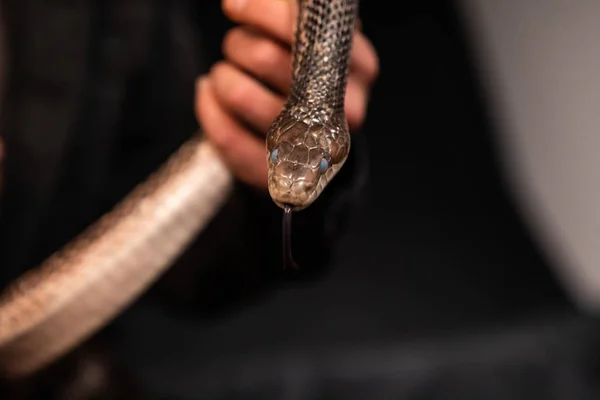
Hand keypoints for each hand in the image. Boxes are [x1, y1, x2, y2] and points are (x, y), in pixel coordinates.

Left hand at [195, 0, 378, 188]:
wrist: (317, 141)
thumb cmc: (310, 77)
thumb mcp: (313, 41)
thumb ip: (288, 15)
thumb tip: (240, 2)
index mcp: (359, 65)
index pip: (309, 30)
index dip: (264, 13)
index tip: (235, 7)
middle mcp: (343, 108)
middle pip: (268, 58)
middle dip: (238, 44)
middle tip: (237, 47)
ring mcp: (309, 145)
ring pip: (243, 95)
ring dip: (222, 77)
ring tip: (225, 74)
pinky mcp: (277, 171)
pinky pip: (228, 137)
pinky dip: (209, 109)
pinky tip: (209, 95)